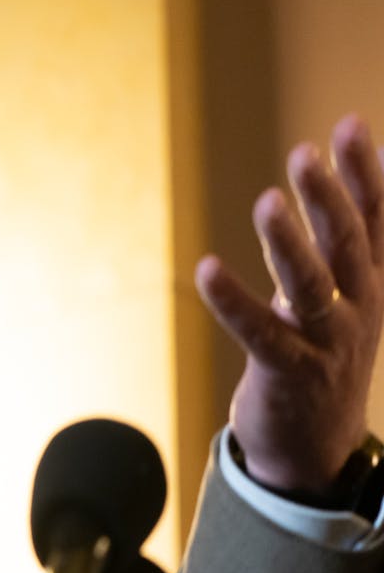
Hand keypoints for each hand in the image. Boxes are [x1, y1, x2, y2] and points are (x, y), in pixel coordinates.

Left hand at [197, 113, 383, 494]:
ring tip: (268, 201)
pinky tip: (206, 269)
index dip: (365, 173)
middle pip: (345, 246)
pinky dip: (233, 302)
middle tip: (303, 153)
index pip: (374, 220)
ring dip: (289, 243)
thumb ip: (346, 243)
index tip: (349, 124)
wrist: (315, 447)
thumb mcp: (347, 298)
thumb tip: (357, 177)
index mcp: (370, 286)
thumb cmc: (323, 357)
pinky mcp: (286, 374)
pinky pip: (259, 334)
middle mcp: (356, 311)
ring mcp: (325, 344)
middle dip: (327, 197)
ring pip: (310, 288)